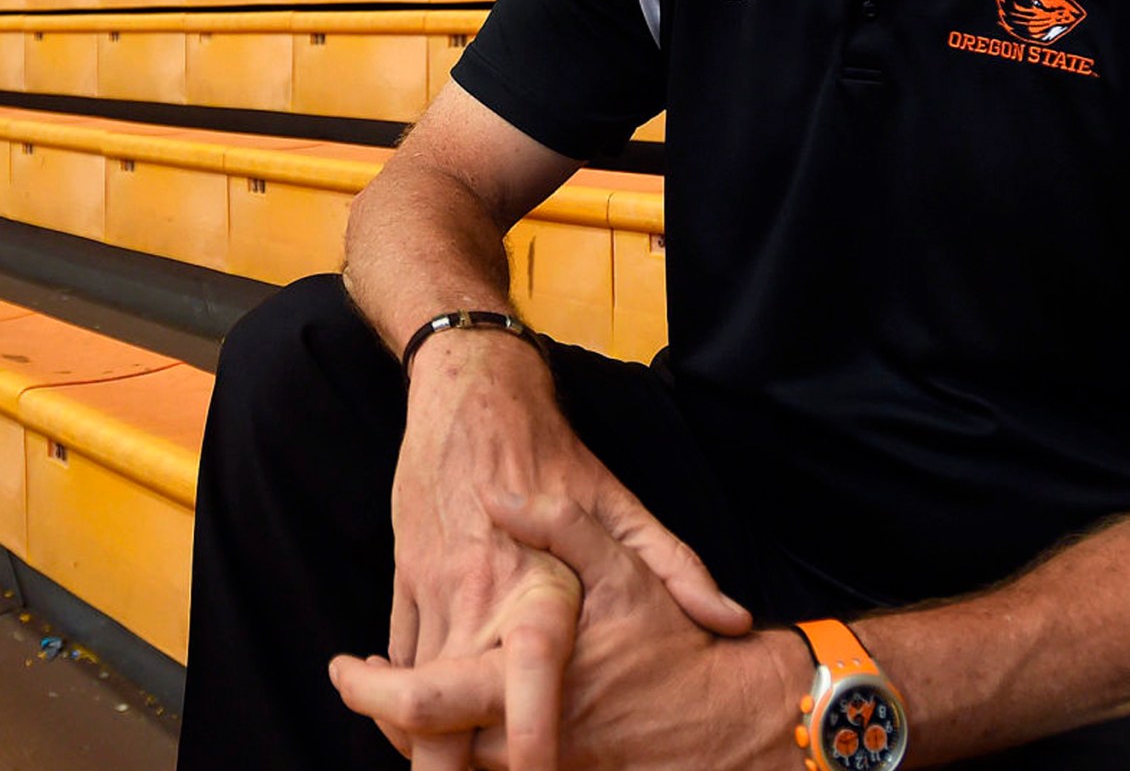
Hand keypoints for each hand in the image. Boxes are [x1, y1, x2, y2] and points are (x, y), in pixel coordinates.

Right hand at [373, 333, 752, 768]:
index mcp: (538, 590)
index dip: (531, 742)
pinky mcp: (407, 579)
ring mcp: (434, 591)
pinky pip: (400, 657)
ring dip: (426, 738)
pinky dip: (404, 696)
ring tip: (452, 769)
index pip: (527, 685)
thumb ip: (676, 568)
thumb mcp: (623, 505)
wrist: (471, 395)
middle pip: (447, 710)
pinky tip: (425, 720)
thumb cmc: (553, 452)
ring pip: (412, 693)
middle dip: (454, 766)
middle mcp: (478, 599)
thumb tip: (730, 620)